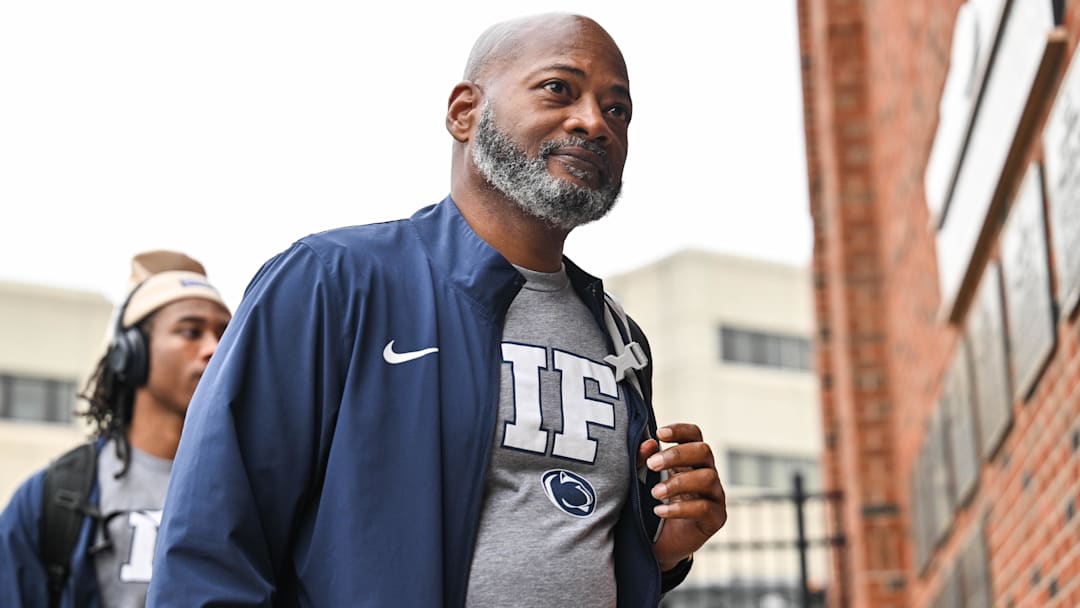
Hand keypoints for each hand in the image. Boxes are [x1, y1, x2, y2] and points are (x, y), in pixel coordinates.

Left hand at [638, 423, 726, 570]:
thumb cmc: (653, 504)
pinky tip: (659, 511)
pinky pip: (704, 508)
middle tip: (652, 465)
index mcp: (691, 459)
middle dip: (677, 454)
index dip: (680, 430)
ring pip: (708, 477)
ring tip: (655, 493)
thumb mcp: (644, 480)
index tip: (659, 433)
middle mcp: (707, 472)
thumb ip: (644, 461)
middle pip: (704, 451)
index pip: (694, 435)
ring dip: (678, 483)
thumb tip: (649, 443)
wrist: (661, 543)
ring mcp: (715, 495)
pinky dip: (679, 509)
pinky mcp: (716, 518)